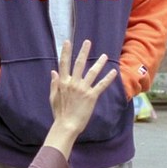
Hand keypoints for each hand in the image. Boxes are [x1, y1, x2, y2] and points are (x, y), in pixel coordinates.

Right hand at [44, 39, 116, 158]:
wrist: (66, 125)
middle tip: (87, 42)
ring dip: (99, 63)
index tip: (67, 41)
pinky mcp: (91, 96)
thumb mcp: (53, 97)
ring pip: (92, 72)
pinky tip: (113, 71)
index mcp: (63, 82)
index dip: (65, 52)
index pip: (63, 63)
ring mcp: (83, 89)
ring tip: (105, 56)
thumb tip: (53, 71)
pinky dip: (108, 78)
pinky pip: (101, 85)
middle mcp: (73, 83)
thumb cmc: (59, 113)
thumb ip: (54, 83)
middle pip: (79, 64)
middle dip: (83, 51)